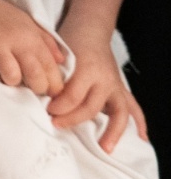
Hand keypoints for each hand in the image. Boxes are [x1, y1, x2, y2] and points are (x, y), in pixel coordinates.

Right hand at [0, 0, 65, 95]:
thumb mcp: (27, 22)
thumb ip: (46, 41)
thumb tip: (61, 62)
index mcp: (31, 35)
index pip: (50, 67)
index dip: (54, 84)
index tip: (53, 91)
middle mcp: (15, 40)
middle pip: (34, 76)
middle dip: (37, 89)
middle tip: (32, 89)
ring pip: (11, 78)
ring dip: (11, 81)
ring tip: (8, 76)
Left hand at [47, 36, 148, 151]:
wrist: (89, 29)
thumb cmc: (68, 41)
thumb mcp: (56, 53)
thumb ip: (52, 73)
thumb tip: (38, 94)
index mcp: (87, 68)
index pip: (73, 94)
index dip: (60, 105)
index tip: (47, 110)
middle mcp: (105, 79)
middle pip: (91, 106)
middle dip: (72, 118)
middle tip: (55, 122)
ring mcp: (115, 85)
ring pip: (118, 112)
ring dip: (112, 131)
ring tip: (105, 148)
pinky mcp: (120, 89)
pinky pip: (133, 108)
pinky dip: (139, 123)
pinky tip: (140, 138)